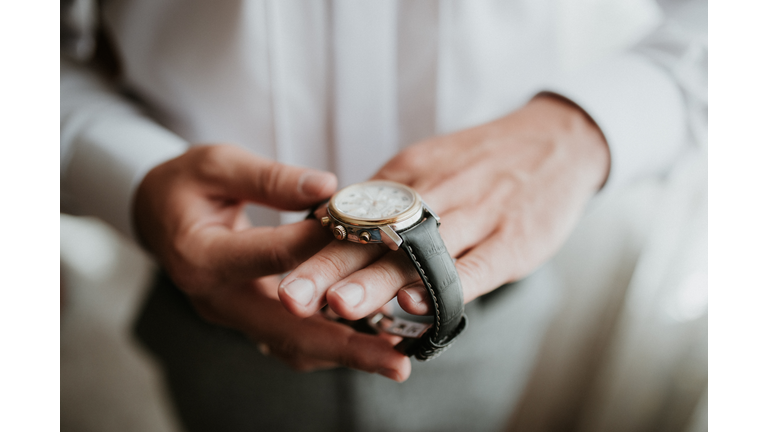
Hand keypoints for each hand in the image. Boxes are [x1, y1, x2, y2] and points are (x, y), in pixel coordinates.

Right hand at [133, 144, 410, 379]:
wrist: (156, 216)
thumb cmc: (185, 185)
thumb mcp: (217, 164)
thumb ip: (269, 177)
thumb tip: (328, 187)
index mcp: (200, 255)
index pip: (268, 255)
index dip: (317, 246)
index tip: (368, 238)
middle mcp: (216, 298)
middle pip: (285, 330)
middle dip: (345, 346)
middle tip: (397, 361)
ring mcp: (233, 316)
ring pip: (292, 346)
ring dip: (344, 354)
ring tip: (393, 359)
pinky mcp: (248, 319)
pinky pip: (291, 342)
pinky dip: (329, 345)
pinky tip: (369, 343)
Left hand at [278, 95, 609, 320]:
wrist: (557, 142)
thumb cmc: (483, 165)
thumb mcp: (429, 168)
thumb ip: (388, 202)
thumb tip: (334, 232)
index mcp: (407, 177)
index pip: (353, 217)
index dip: (314, 249)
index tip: (278, 274)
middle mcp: (433, 194)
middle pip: (376, 236)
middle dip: (329, 269)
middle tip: (291, 298)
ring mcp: (475, 216)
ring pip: (419, 252)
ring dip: (377, 281)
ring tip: (339, 306)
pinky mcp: (512, 240)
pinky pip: (473, 266)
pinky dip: (444, 286)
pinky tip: (415, 304)